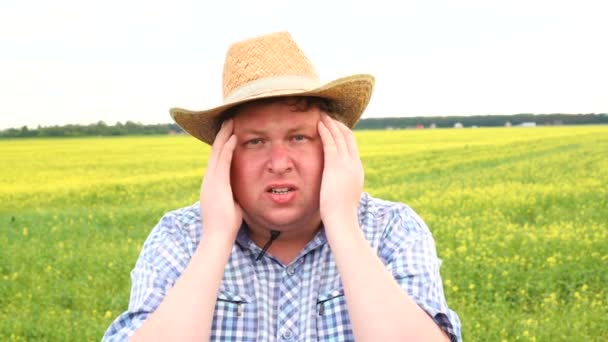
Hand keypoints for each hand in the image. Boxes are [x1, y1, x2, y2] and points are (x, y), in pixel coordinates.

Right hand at [199, 119, 241, 235]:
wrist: (217, 235)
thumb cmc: (226, 225)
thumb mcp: (232, 206)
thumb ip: (234, 197)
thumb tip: (240, 194)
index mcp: (211, 185)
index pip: (217, 161)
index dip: (222, 146)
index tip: (229, 135)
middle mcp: (209, 180)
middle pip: (215, 152)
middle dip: (221, 136)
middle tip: (228, 121)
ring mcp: (211, 180)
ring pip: (217, 152)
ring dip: (224, 136)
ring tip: (230, 122)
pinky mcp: (217, 183)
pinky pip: (223, 161)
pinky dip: (228, 148)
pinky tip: (234, 137)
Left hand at [317, 114, 363, 229]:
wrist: (342, 219)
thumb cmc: (340, 213)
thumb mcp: (343, 196)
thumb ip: (341, 187)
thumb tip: (336, 188)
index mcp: (357, 170)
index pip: (352, 147)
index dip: (344, 134)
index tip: (335, 127)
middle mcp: (354, 164)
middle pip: (349, 137)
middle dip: (338, 124)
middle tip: (328, 116)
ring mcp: (346, 163)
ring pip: (340, 136)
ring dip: (330, 123)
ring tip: (322, 115)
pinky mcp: (335, 165)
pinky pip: (330, 142)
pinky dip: (325, 131)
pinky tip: (317, 124)